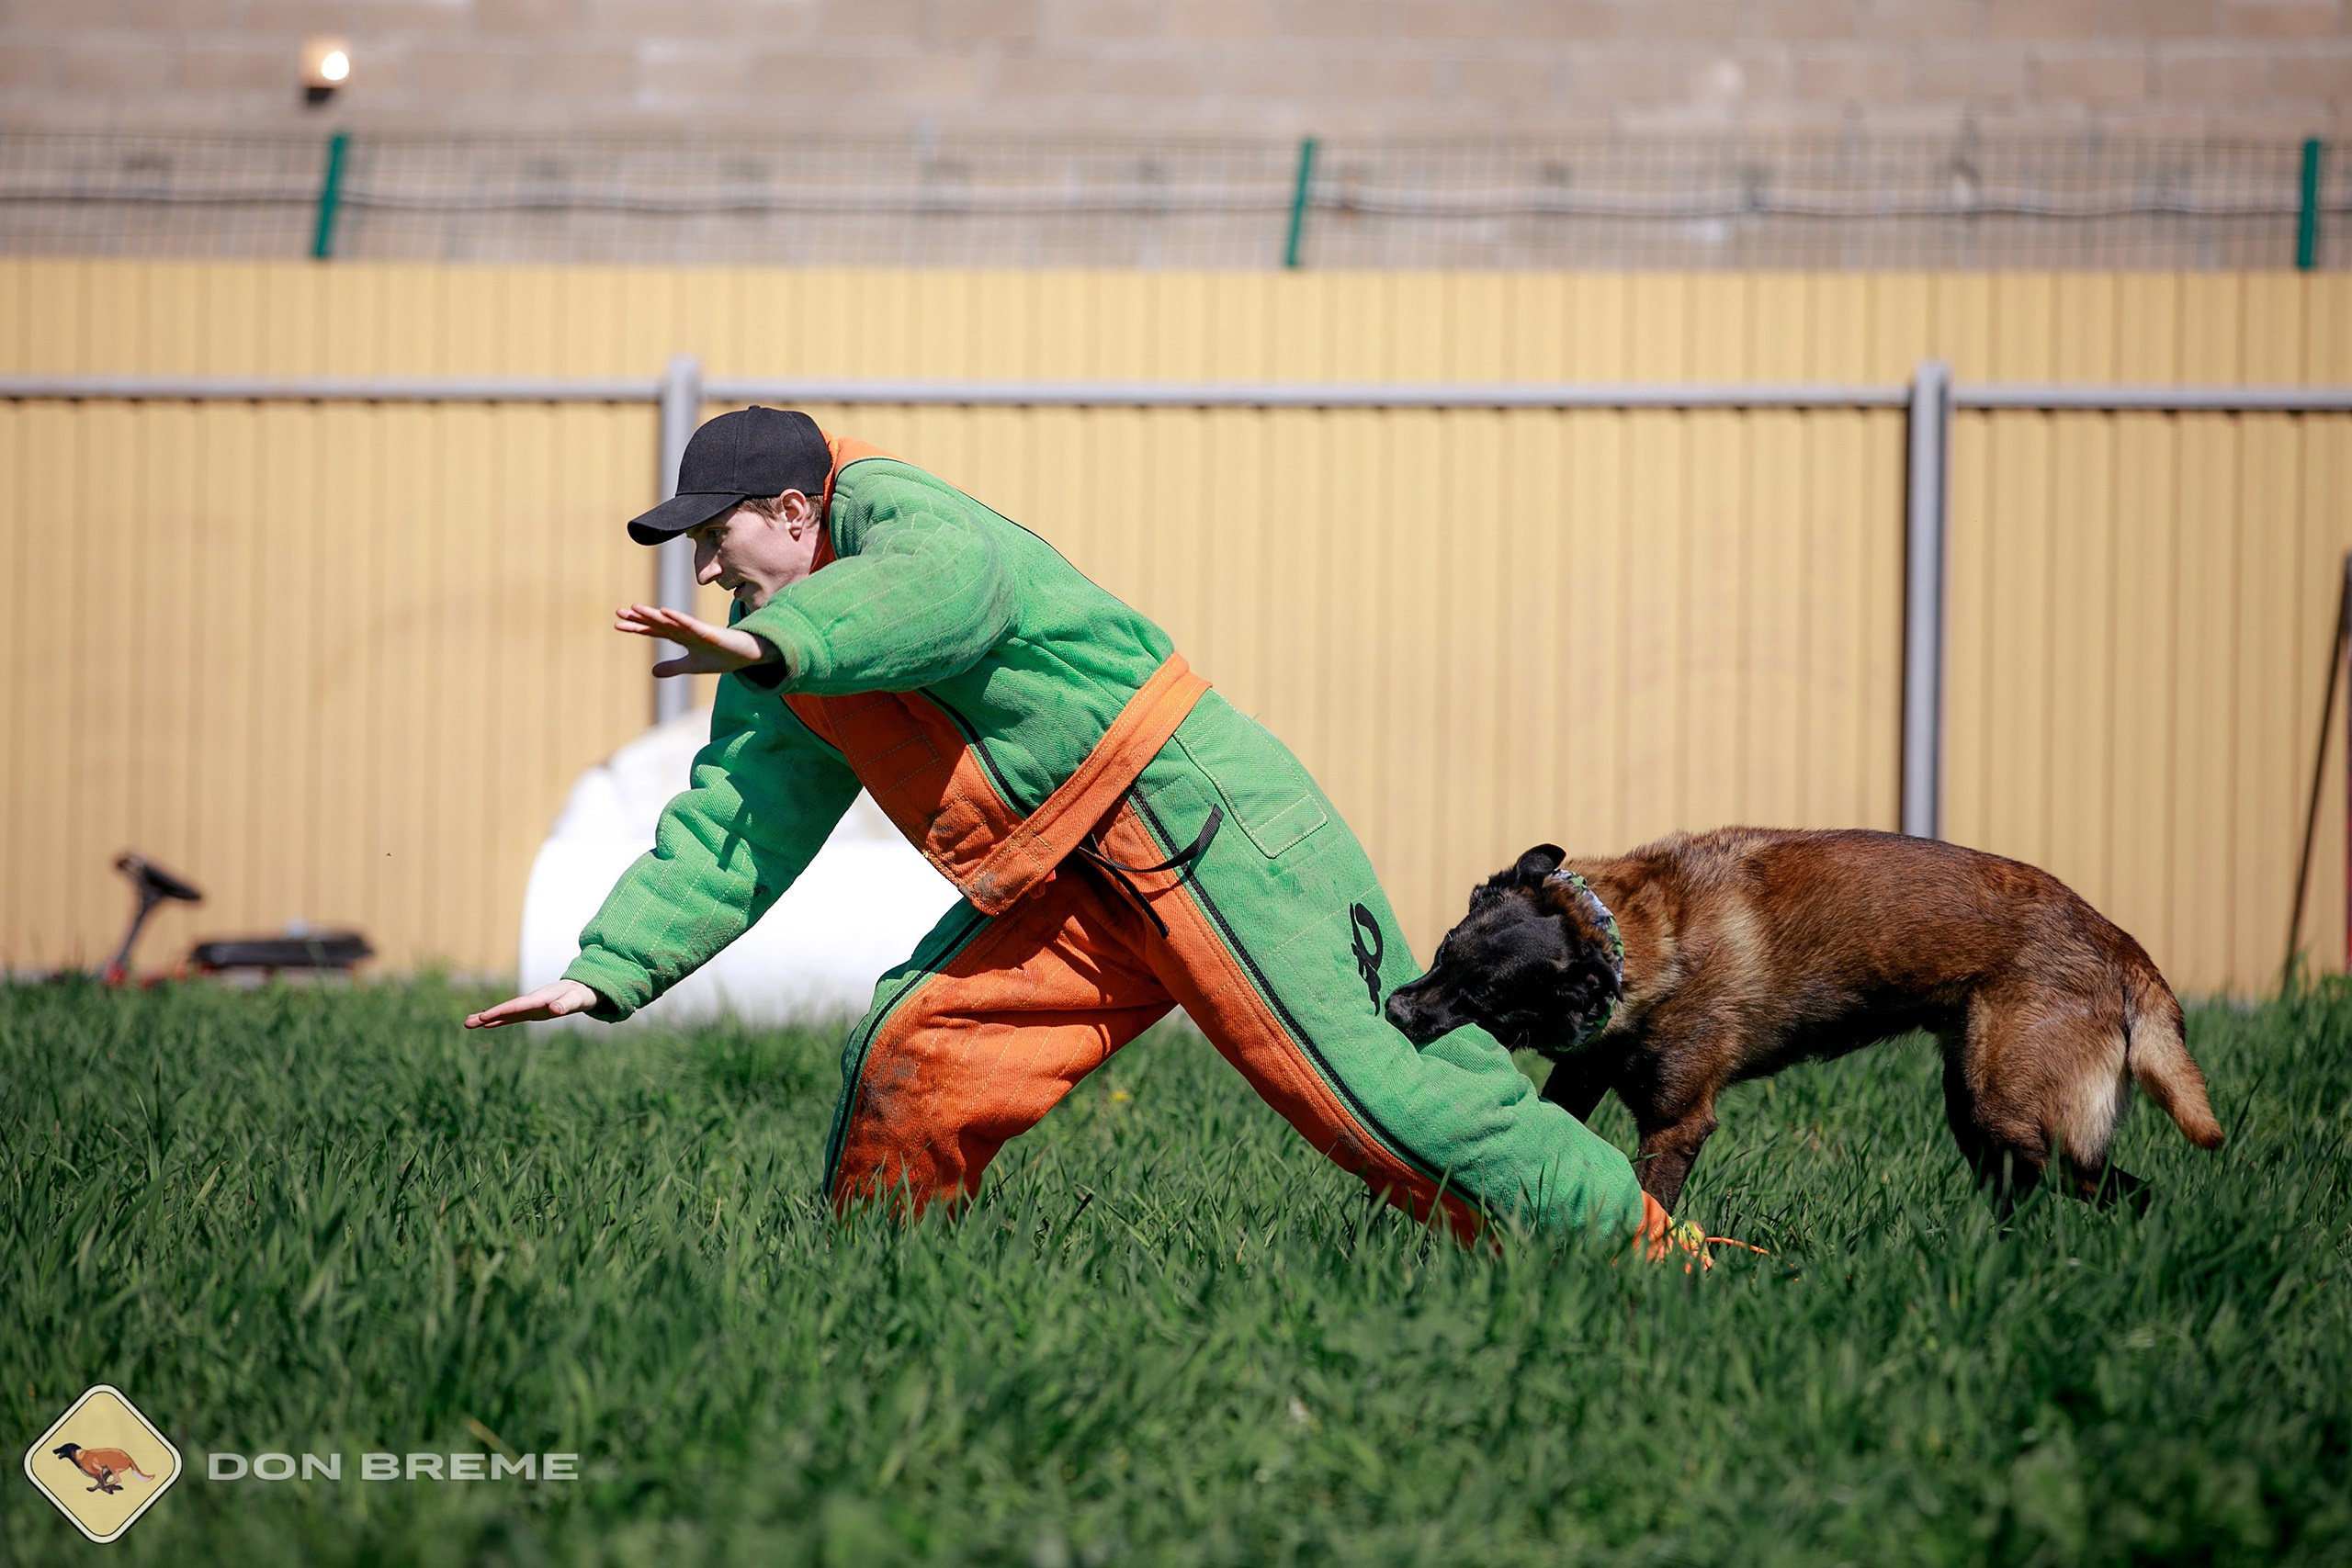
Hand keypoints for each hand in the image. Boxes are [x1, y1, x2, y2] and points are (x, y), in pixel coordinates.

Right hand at [465, 979, 600, 1029]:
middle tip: (467, 1023)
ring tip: (468, 1023)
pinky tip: (488, 1024)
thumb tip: (554, 1011)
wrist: (585, 988)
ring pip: (506, 1013)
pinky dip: (500, 1019)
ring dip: (488, 1018)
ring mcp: (531, 1007)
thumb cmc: (582, 995)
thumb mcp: (577, 1001)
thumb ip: (565, 1005)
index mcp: (539, 999)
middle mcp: (532, 1002)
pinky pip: (513, 1016)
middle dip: (487, 1016)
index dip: (500, 1012)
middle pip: (506, 1009)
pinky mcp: (533, 1011)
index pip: (516, 1006)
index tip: (484, 1017)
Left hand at [615, 603, 777, 676]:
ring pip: (671, 621)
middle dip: (639, 617)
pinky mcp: (710, 632)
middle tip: (618, 611)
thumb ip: (673, 667)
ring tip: (636, 608)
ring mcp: (697, 630)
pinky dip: (678, 618)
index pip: (654, 631)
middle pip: (658, 623)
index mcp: (681, 637)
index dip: (637, 627)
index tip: (618, 624)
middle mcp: (685, 630)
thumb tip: (652, 671)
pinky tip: (665, 612)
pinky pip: (691, 625)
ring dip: (653, 615)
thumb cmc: (722, 656)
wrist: (748, 654)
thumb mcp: (693, 666)